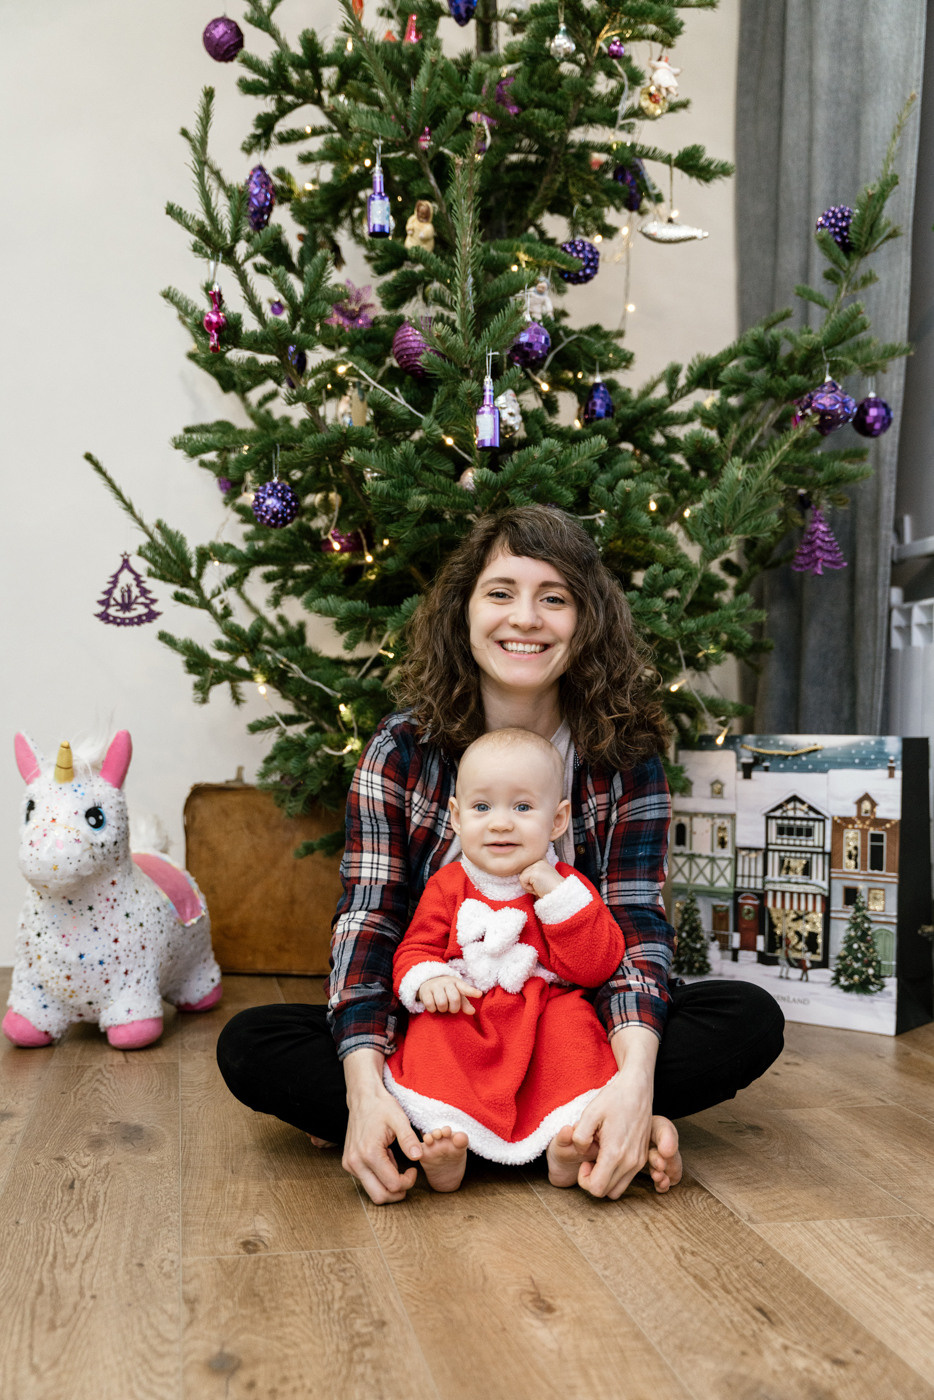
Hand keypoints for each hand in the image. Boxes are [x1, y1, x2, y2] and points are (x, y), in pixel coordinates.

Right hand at [342, 1048, 422, 1204]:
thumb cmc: (381, 1107)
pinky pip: (367, 1182)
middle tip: (408, 1177)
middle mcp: (356, 1162)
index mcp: (369, 1153)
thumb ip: (408, 1139)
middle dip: (398, 1192)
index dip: (408, 1182)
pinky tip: (386, 1160)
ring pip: (372, 1193)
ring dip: (388, 1185)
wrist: (362, 1098)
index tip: (414, 1169)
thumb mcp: (399, 1119)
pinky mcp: (349, 1163)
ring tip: (395, 1164)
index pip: (392, 1184)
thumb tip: (418, 1157)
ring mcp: (350, 1164)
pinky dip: (379, 1178)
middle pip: (380, 1197)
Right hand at [418, 975, 481, 1013]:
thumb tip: (472, 1012)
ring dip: (443, 1009)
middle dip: (454, 1008)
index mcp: (456, 983)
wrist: (427, 982)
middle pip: (454, 998)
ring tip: (442, 1007)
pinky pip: (430, 1005)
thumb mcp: (456, 995)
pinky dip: (433, 1009)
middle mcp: (446, 982)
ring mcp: (435, 985)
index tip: (479, 994)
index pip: (465, 988)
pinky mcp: (425, 991)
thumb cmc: (446, 991)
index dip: (472, 991)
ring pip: (442, 1003)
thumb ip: (465, 1004)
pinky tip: (434, 1006)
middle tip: (451, 1008)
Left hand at [518, 860, 562, 898]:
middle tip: (540, 887)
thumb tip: (522, 876)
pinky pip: (522, 880)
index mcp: (542, 861)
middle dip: (529, 883)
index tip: (542, 884)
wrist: (560, 894)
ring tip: (539, 888)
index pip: (527, 869)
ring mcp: (536, 866)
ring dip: (528, 886)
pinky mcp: (533, 872)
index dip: (531, 880)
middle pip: (523, 872)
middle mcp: (539, 861)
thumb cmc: (552, 889)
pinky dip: (527, 888)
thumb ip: (534, 873)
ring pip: (522, 876)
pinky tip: (537, 889)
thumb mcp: (543, 877)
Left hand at [571, 1028, 657, 1199]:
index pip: (597, 1189)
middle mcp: (630, 1162)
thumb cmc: (612, 1099)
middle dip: (593, 1181)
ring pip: (618, 1189)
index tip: (583, 1162)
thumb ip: (580, 1137)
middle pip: (607, 1192)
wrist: (637, 1088)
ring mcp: (639, 1161)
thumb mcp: (589, 1113)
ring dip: (605, 1180)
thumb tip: (582, 1153)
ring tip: (598, 1158)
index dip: (584, 1181)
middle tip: (589, 1160)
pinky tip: (609, 1153)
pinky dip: (615, 1174)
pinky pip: (627, 1178)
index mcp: (615, 1154)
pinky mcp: (643, 1157)